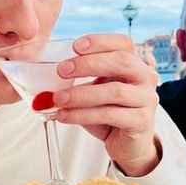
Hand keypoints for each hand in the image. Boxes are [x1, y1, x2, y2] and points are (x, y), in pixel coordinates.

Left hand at [53, 35, 160, 175]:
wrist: (126, 143)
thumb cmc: (106, 111)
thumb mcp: (91, 89)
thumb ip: (75, 79)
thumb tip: (38, 76)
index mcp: (134, 63)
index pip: (123, 43)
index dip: (100, 42)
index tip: (75, 46)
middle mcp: (145, 78)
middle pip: (122, 61)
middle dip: (89, 63)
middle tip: (61, 71)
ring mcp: (147, 99)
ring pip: (115, 91)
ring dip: (81, 94)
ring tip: (57, 99)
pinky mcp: (141, 122)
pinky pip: (110, 114)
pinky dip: (83, 114)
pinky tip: (63, 116)